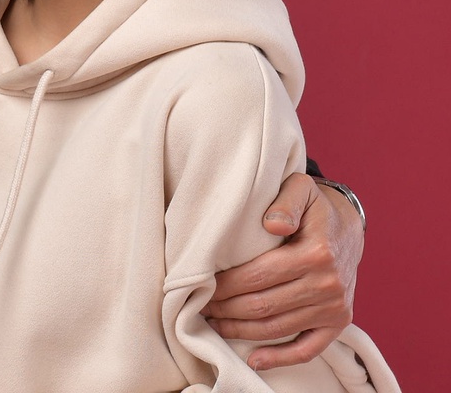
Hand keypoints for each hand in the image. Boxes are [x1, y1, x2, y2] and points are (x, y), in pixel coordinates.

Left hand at [202, 172, 363, 370]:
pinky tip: (253, 359)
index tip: (201, 284)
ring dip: (241, 330)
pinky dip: (280, 358)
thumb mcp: (300, 188)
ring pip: (278, 327)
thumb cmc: (313, 206)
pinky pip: (308, 349)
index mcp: (316, 252)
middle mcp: (328, 285)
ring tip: (214, 323)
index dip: (227, 284)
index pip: (259, 275)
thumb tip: (272, 224)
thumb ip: (285, 201)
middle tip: (200, 305)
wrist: (348, 227)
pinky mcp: (338, 323)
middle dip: (226, 308)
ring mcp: (335, 308)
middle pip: (264, 305)